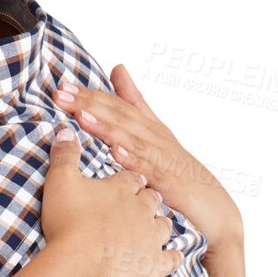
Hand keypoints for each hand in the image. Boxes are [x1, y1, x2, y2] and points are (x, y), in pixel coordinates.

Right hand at [41, 126, 181, 276]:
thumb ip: (64, 156)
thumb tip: (65, 131)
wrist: (81, 266)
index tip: (127, 178)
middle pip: (152, 198)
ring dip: (159, 224)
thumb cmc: (69, 224)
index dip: (129, 178)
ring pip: (164, 225)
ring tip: (154, 226)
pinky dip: (172, 257)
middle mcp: (143, 209)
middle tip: (141, 199)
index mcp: (122, 188)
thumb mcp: (60, 182)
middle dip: (147, 198)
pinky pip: (171, 258)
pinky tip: (173, 256)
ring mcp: (152, 237)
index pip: (131, 177)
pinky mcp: (155, 264)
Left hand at [52, 66, 243, 254]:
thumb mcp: (155, 133)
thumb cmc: (181, 171)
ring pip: (132, 138)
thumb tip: (118, 67)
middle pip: (121, 116)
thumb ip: (135, 102)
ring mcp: (164, 159)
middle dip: (90, 103)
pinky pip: (150, 170)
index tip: (62, 86)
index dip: (90, 94)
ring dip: (106, 127)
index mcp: (149, 128)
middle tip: (61, 93)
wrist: (215, 209)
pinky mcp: (171, 182)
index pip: (117, 105)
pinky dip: (133, 160)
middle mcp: (157, 138)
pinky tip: (116, 152)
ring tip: (82, 116)